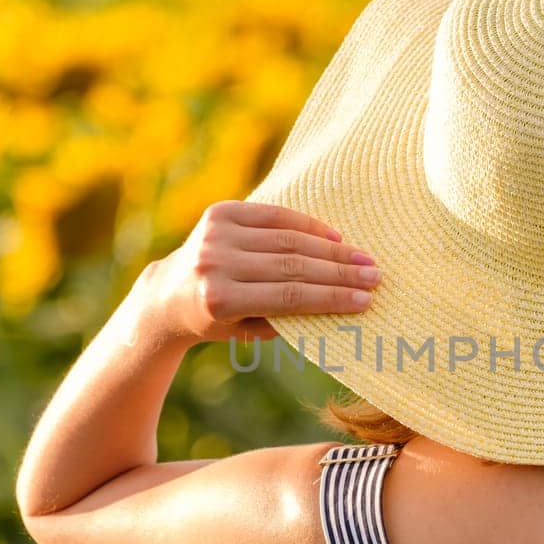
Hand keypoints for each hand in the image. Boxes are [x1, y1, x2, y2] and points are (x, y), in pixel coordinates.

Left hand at [142, 200, 380, 344]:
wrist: (169, 294)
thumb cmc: (217, 319)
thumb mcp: (246, 330)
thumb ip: (285, 318)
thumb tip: (340, 302)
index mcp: (220, 299)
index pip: (289, 296)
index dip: (331, 298)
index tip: (365, 300)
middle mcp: (215, 263)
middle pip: (292, 266)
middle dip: (340, 272)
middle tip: (374, 275)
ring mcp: (215, 235)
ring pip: (287, 239)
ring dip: (332, 249)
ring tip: (363, 258)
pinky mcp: (220, 213)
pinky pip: (274, 215)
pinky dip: (308, 225)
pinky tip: (335, 237)